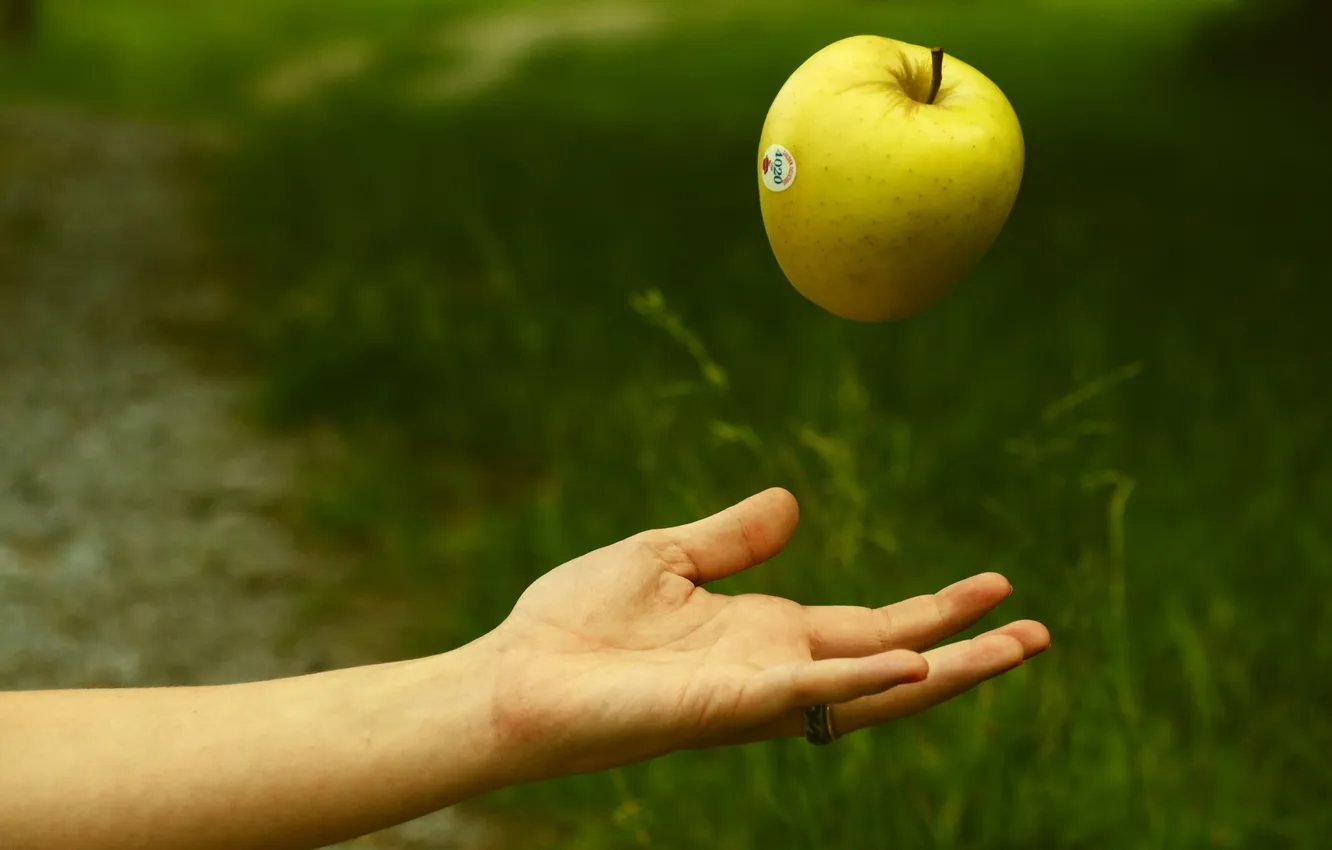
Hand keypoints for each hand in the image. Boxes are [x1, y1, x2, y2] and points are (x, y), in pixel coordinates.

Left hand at [483, 487, 1049, 780]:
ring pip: (872, 693)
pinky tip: (914, 665)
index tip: (994, 583)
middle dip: (966, 651)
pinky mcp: (725, 707)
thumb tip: (795, 502)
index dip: (931, 609)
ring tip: (1016, 650)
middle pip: (892, 664)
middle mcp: (774, 671)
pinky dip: (862, 683)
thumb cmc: (576, 623)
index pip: (870, 626)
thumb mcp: (667, 557)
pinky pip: (807, 695)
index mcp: (765, 634)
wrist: (514, 675)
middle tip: (1040, 633)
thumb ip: (733, 537)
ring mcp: (757, 695)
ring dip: (945, 674)